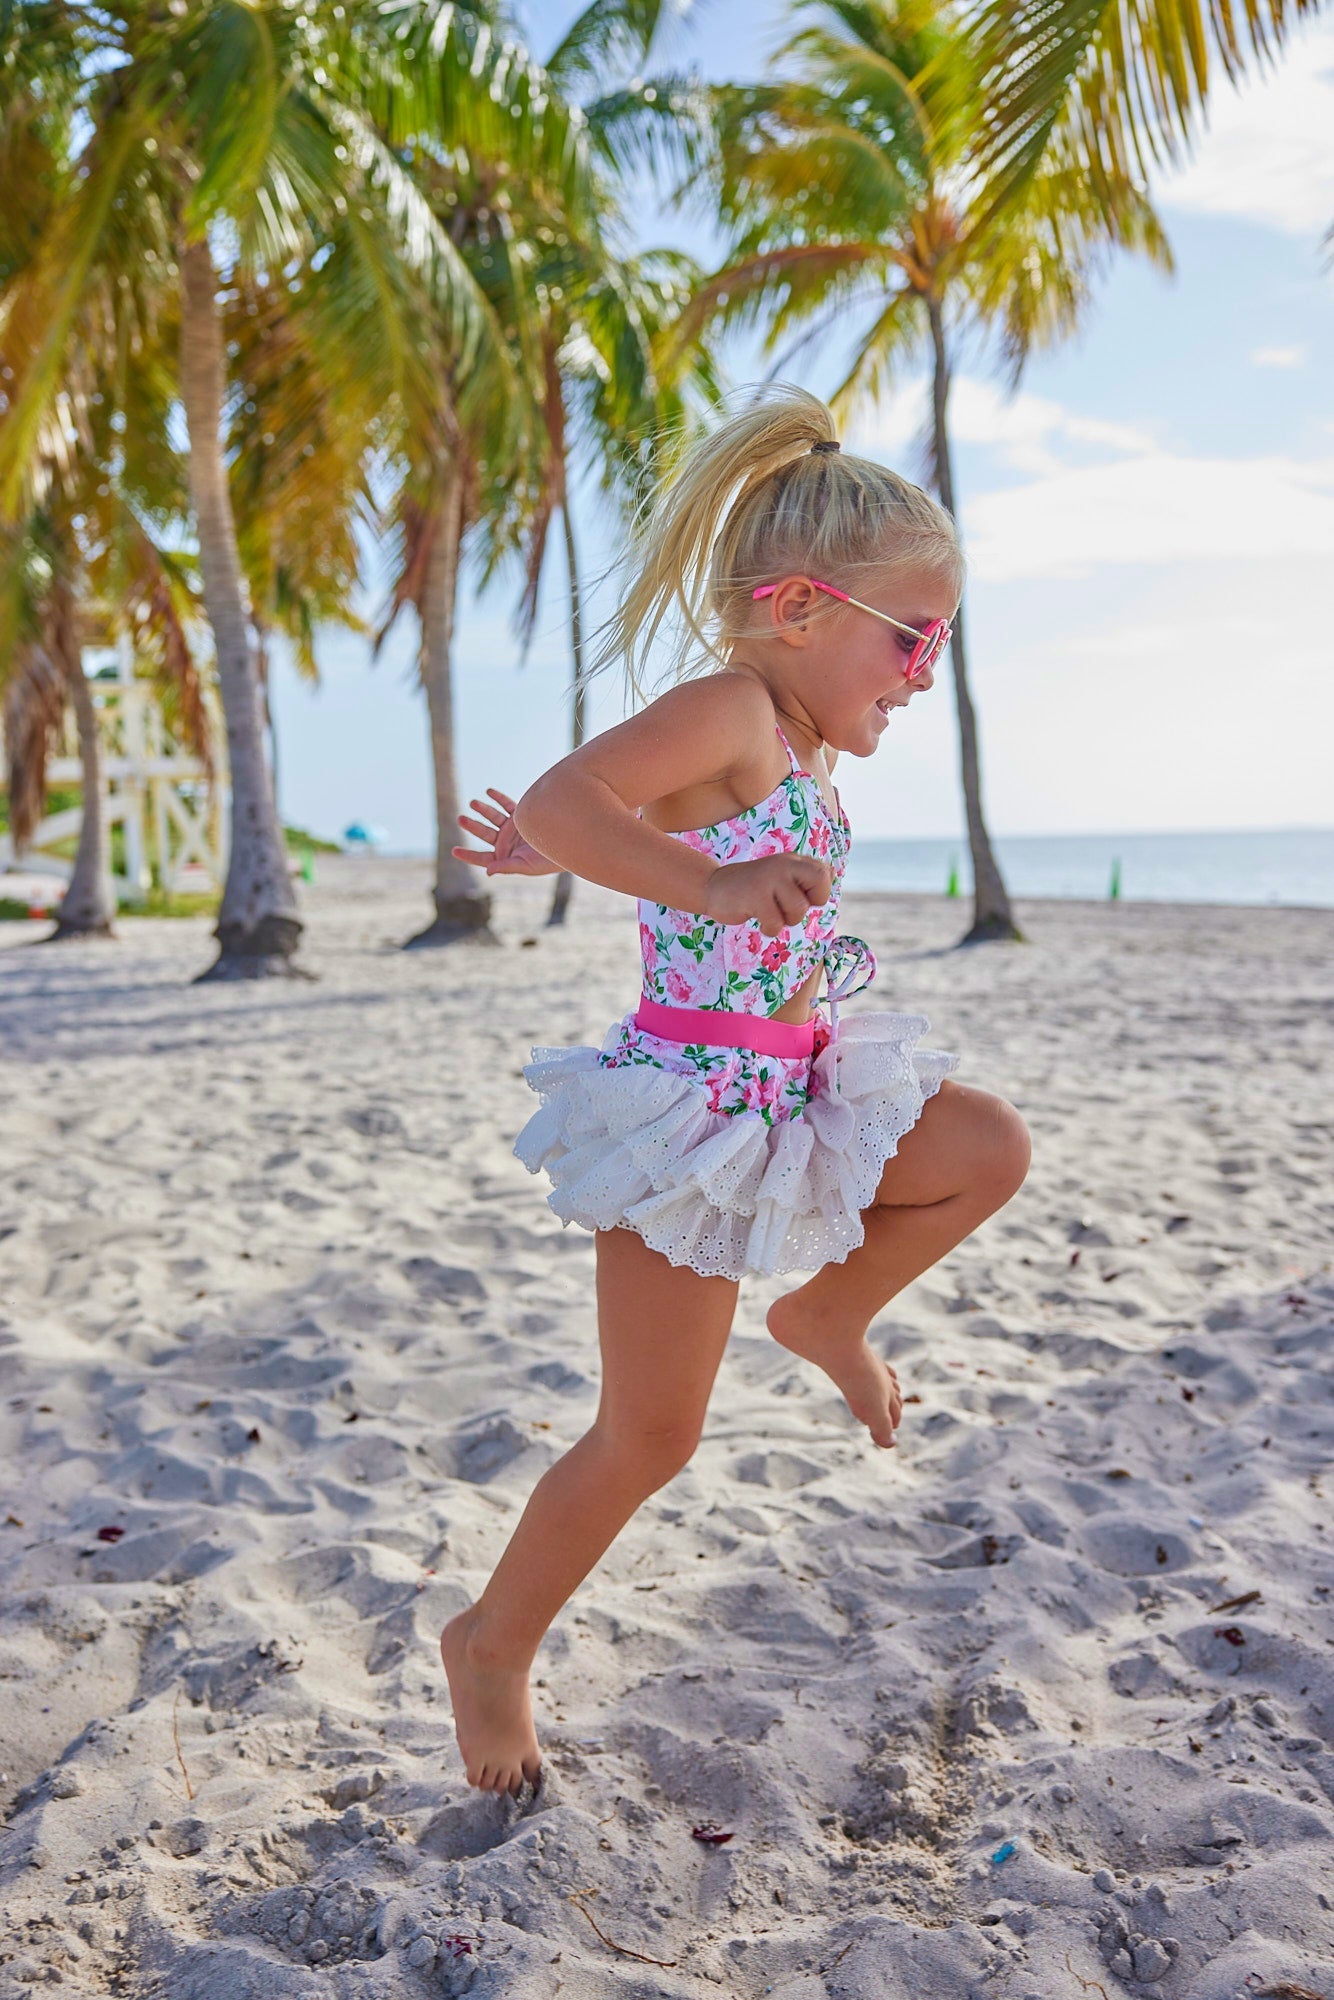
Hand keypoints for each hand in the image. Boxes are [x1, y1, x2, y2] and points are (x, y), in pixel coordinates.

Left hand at [452, 790, 559, 876]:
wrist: (564, 845)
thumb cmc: (546, 862)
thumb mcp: (526, 866)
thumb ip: (506, 866)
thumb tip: (487, 872)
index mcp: (503, 857)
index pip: (481, 857)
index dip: (468, 855)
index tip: (454, 851)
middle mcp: (504, 842)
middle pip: (483, 833)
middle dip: (472, 826)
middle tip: (460, 818)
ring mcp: (510, 828)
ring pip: (492, 817)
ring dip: (482, 810)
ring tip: (473, 803)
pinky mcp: (519, 815)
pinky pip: (506, 805)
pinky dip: (498, 798)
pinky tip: (489, 792)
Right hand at [702, 854, 832, 937]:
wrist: (714, 887)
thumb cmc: (754, 888)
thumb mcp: (782, 876)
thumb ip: (806, 876)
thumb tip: (832, 873)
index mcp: (793, 861)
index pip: (825, 875)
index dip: (818, 894)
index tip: (799, 898)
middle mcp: (784, 865)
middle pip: (820, 886)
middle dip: (807, 905)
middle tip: (788, 907)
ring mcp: (769, 879)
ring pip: (797, 910)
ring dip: (784, 920)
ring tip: (768, 912)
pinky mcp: (755, 896)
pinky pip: (775, 923)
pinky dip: (768, 929)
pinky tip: (757, 918)